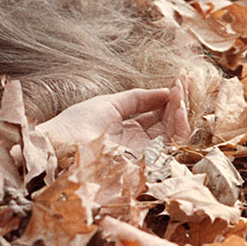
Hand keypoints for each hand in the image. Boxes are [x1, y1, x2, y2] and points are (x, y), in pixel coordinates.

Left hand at [34, 82, 189, 154]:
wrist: (62, 145)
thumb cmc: (78, 124)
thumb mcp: (108, 104)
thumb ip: (137, 98)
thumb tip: (164, 90)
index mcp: (127, 132)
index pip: (155, 116)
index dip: (167, 99)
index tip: (177, 81)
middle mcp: (139, 145)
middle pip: (168, 124)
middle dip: (178, 102)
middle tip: (184, 82)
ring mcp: (145, 155)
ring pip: (174, 134)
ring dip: (181, 110)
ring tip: (180, 90)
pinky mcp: (149, 164)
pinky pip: (172, 145)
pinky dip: (179, 124)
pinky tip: (177, 105)